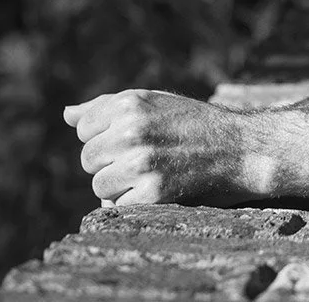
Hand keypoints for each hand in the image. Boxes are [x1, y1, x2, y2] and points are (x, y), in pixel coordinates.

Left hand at [63, 89, 263, 206]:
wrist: (240, 149)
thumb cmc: (194, 124)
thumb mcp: (154, 103)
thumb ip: (107, 107)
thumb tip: (68, 114)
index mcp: (130, 104)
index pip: (85, 129)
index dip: (107, 136)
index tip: (135, 138)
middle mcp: (133, 130)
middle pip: (89, 159)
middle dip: (112, 162)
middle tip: (147, 158)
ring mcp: (142, 163)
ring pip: (99, 185)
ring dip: (120, 186)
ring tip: (152, 174)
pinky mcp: (154, 193)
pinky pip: (117, 206)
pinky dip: (133, 203)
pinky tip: (158, 190)